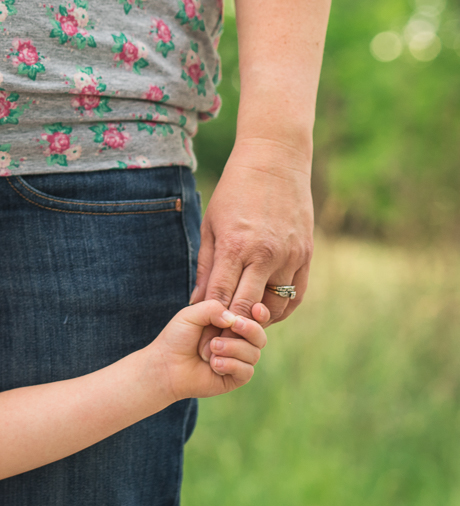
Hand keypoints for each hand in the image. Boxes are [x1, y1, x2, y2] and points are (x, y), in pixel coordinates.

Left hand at [149, 299, 269, 401]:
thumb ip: (212, 308)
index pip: (254, 317)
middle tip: (234, 325)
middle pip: (259, 335)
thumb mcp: (191, 315)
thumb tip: (234, 319)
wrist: (166, 365)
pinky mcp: (236, 378)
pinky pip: (246, 371)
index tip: (256, 309)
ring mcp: (238, 360)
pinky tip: (213, 365)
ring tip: (211, 349)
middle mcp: (238, 341)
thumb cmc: (177, 338)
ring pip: (253, 353)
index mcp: (229, 323)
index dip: (260, 313)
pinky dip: (230, 365)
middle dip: (249, 329)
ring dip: (232, 348)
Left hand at [191, 137, 313, 356]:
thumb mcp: (211, 226)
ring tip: (243, 324)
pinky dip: (283, 307)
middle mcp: (265, 255)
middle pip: (248, 307)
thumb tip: (198, 301)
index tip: (204, 337)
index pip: (222, 297)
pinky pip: (298, 293)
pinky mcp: (307, 254)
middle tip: (222, 342)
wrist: (274, 163)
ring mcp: (290, 255)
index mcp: (236, 247)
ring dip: (260, 319)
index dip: (213, 321)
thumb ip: (207, 266)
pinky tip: (267, 311)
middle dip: (233, 328)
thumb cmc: (234, 193)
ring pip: (276, 306)